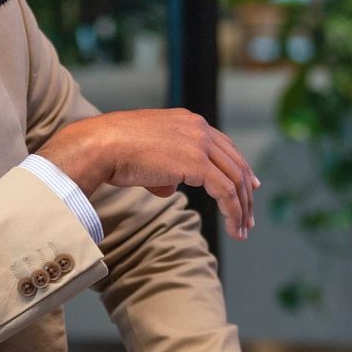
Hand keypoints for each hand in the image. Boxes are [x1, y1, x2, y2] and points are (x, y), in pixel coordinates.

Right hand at [38, 109, 260, 239]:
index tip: (249, 187)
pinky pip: (226, 192)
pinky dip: (234, 212)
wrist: (102, 145)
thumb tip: (170, 187)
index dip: (240, 167)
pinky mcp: (197, 164)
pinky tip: (233, 228)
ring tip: (241, 230)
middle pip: (236, 163)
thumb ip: (164, 169)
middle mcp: (199, 129)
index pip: (225, 146)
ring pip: (235, 180)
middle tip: (249, 217)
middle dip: (246, 192)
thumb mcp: (146, 155)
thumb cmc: (114, 152)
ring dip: (242, 208)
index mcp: (189, 121)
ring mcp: (200, 145)